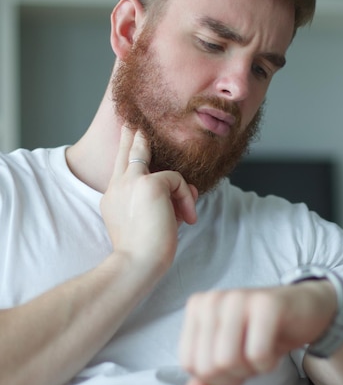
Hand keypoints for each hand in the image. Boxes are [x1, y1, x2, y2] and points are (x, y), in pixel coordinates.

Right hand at [100, 126, 197, 277]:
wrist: (136, 263)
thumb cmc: (143, 251)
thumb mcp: (147, 222)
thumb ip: (160, 202)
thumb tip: (186, 188)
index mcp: (113, 197)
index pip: (120, 167)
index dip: (125, 149)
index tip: (128, 134)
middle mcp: (118, 185)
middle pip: (128, 150)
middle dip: (134, 134)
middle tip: (135, 120)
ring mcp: (131, 181)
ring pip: (155, 163)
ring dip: (178, 187)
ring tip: (184, 216)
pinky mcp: (149, 183)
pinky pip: (177, 180)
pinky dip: (186, 199)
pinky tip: (186, 219)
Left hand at [178, 282, 335, 384]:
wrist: (304, 309)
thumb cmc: (261, 332)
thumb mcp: (229, 357)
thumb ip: (204, 384)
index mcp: (197, 307)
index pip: (189, 364)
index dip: (215, 376)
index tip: (234, 359)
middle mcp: (213, 299)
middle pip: (209, 366)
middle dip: (234, 375)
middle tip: (250, 357)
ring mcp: (239, 298)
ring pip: (228, 361)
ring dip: (250, 369)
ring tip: (260, 352)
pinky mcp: (266, 304)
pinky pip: (257, 354)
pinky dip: (268, 363)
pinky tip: (274, 348)